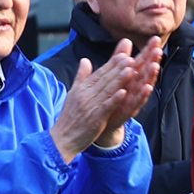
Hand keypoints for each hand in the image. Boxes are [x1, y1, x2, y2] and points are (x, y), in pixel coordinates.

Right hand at [50, 38, 163, 159]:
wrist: (62, 138)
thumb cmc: (69, 118)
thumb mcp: (73, 93)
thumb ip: (81, 76)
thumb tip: (85, 60)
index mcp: (81, 89)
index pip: (99, 73)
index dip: (112, 64)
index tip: (123, 54)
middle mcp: (85, 95)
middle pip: (104, 79)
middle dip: (118, 68)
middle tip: (130, 57)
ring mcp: (90, 106)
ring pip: (107, 90)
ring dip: (119, 79)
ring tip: (131, 69)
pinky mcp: (95, 118)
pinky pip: (106, 106)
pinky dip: (115, 99)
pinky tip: (124, 92)